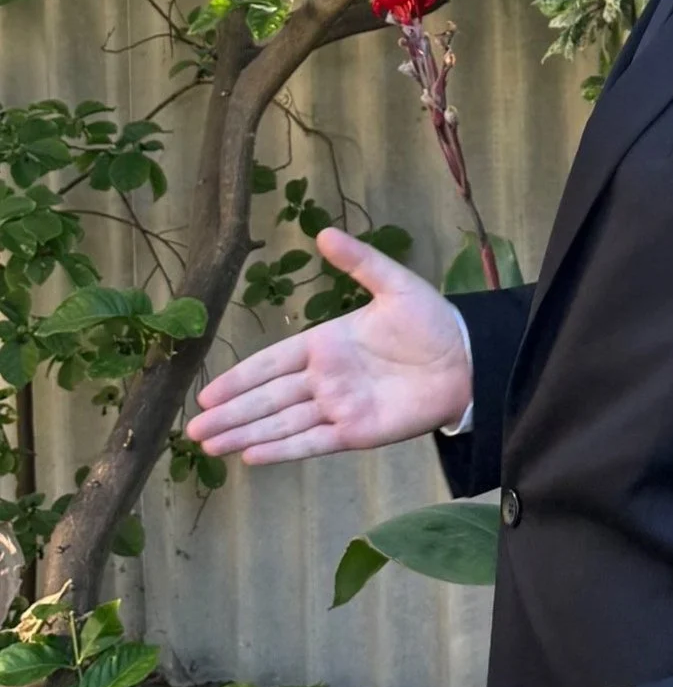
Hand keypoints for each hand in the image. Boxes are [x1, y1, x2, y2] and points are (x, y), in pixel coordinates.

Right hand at [186, 226, 471, 462]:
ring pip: (281, 424)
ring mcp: (338, 407)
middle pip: (266, 399)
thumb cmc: (433, 321)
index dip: (237, 378)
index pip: (270, 363)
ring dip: (245, 434)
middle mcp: (325, 379)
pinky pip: (313, 442)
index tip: (205, 393)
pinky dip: (283, 450)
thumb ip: (359, 261)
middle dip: (230, 413)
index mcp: (325, 343)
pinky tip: (251, 456)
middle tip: (189, 430)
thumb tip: (323, 231)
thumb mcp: (394, 284)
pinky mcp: (357, 432)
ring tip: (207, 446)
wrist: (469, 359)